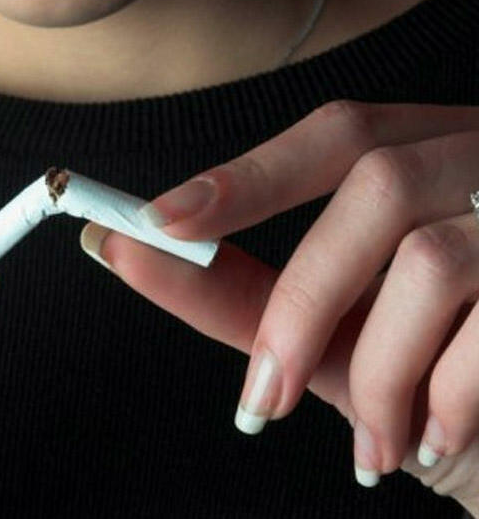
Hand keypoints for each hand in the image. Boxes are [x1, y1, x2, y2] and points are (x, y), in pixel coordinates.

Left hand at [79, 101, 478, 513]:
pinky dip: (445, 401)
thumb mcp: (345, 330)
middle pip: (378, 184)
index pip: (339, 134)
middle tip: (262, 397)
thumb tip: (134, 255)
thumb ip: (251, 295)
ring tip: (374, 445)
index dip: (248, 174)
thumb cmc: (437, 371)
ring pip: (433, 263)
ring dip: (380, 372)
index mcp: (431, 157)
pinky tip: (430, 440)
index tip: (159, 222)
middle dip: (302, 301)